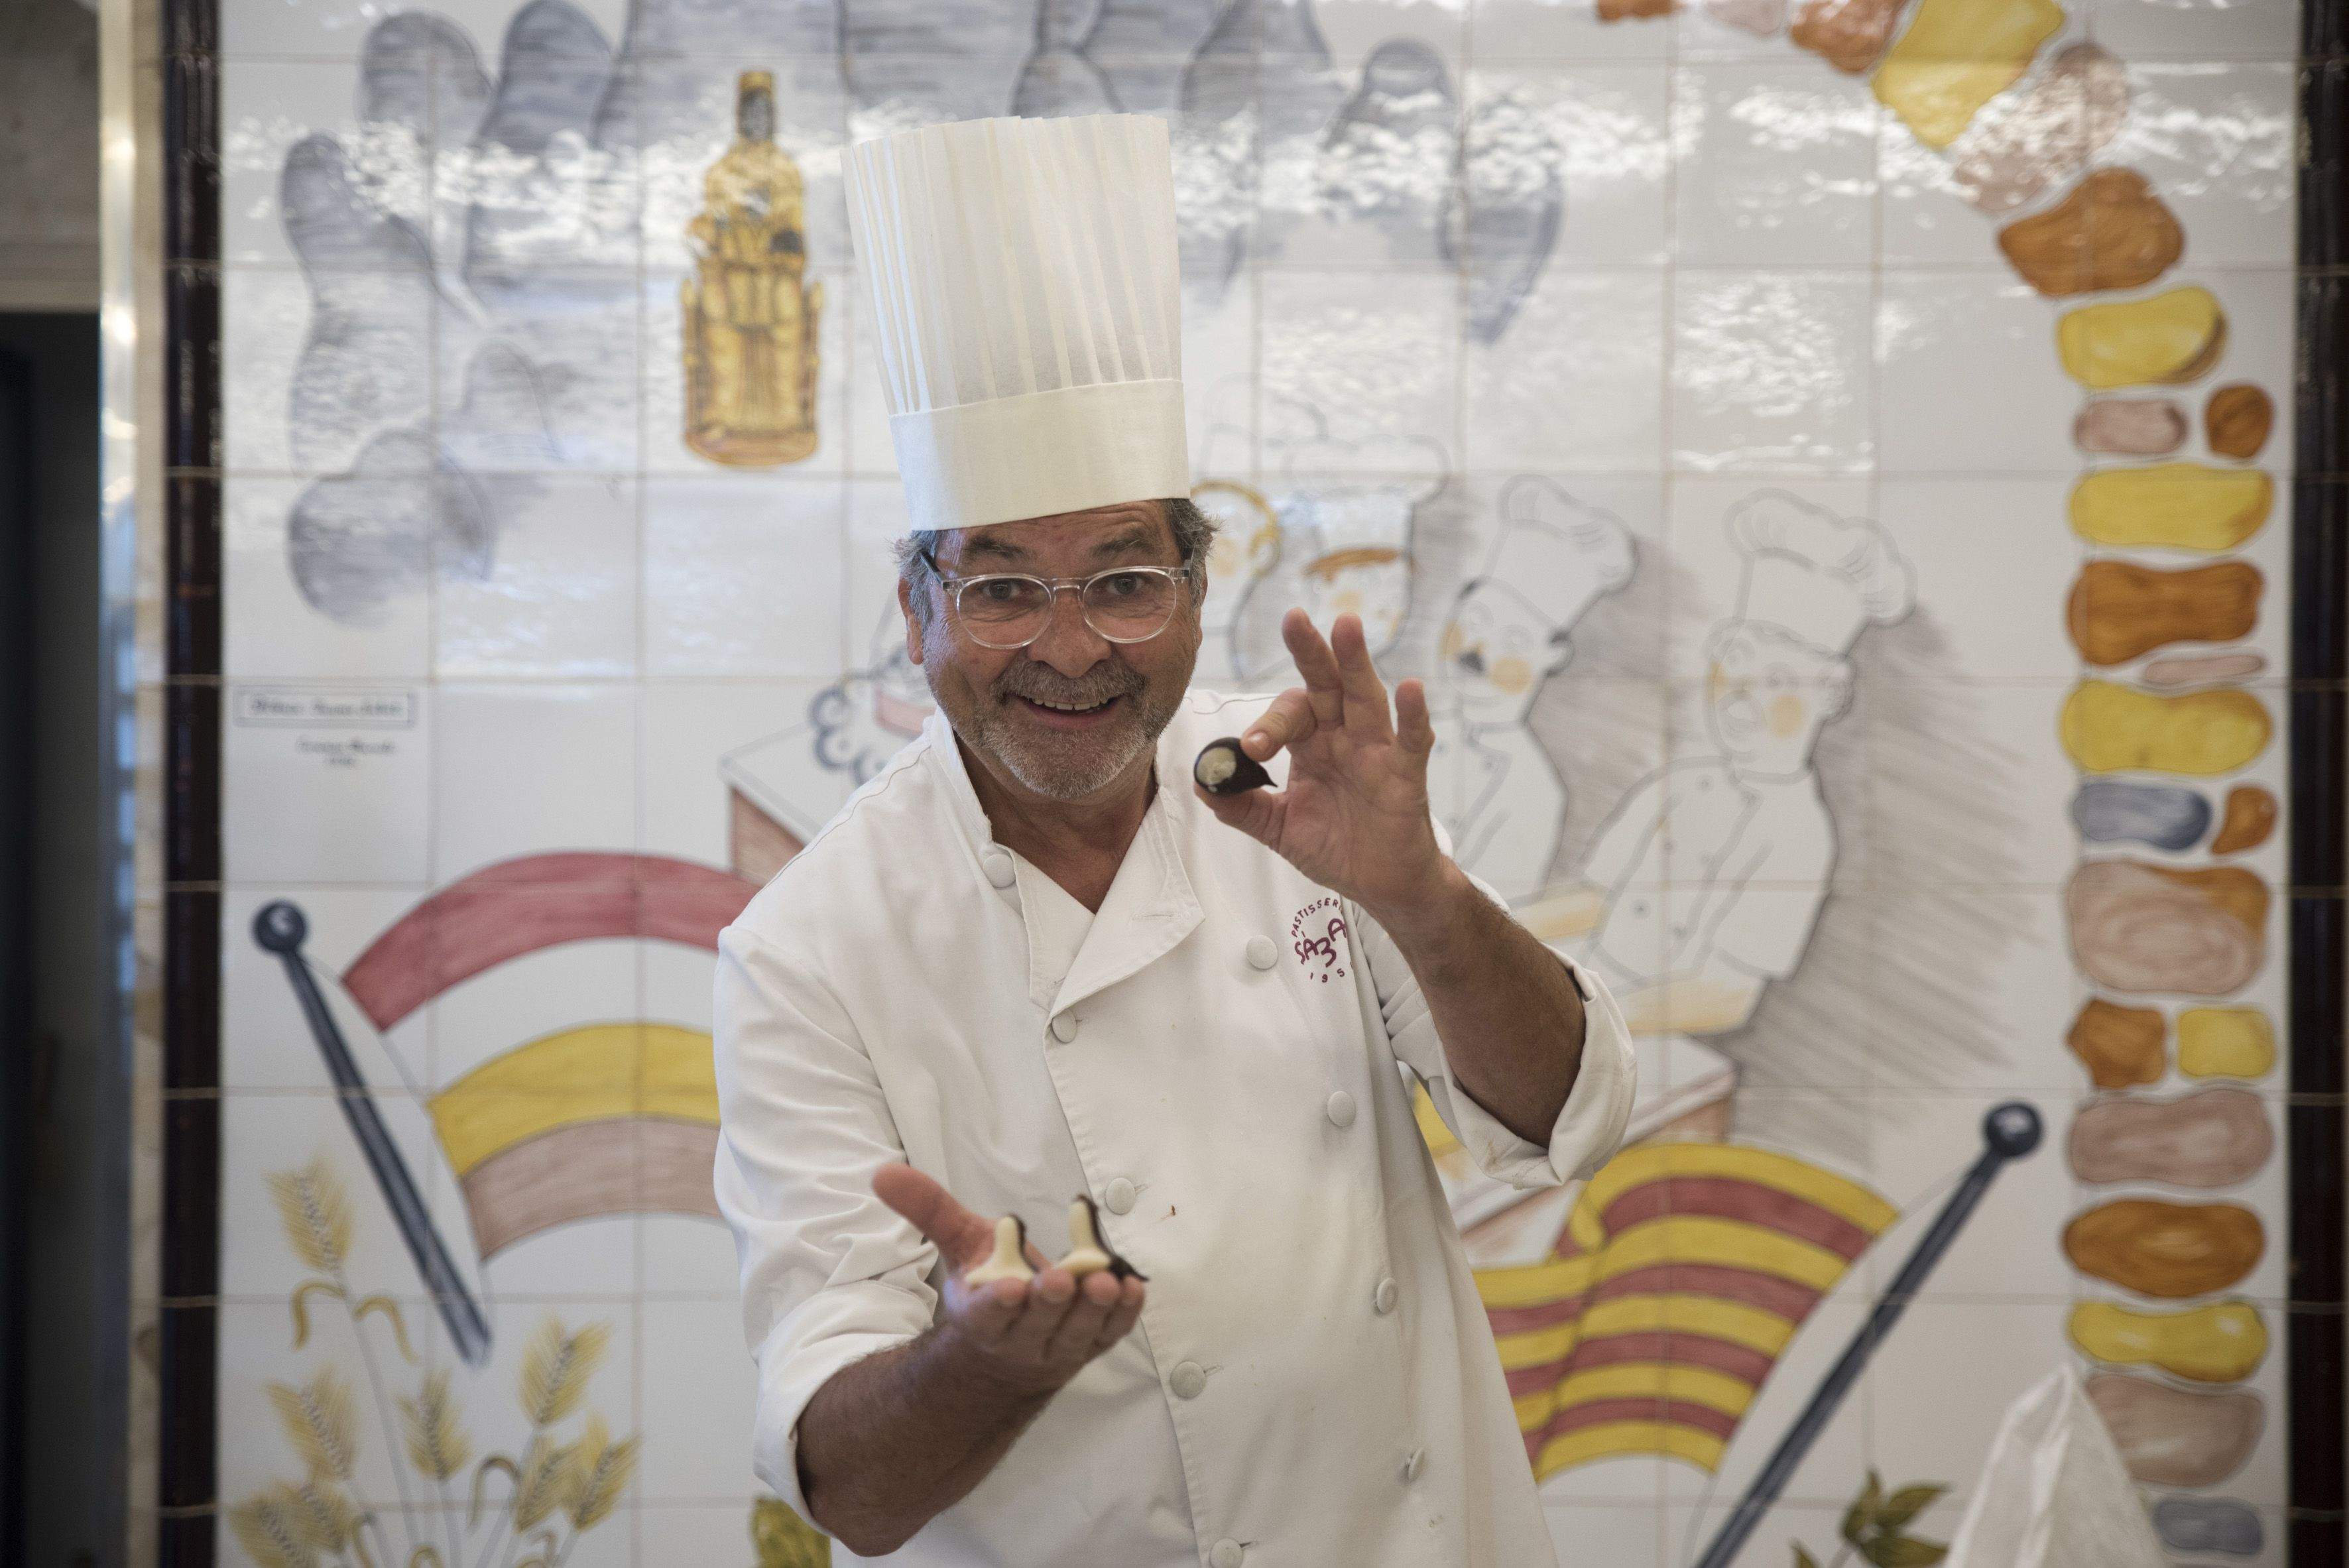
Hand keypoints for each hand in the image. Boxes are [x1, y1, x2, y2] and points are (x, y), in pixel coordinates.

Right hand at [873, 1164, 1145, 1396]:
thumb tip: (884, 1172)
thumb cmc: (985, 1287)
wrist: (1008, 1351)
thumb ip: (929, 1210)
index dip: (999, 1303)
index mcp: (981, 1318)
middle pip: (1037, 1324)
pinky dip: (1124, 1315)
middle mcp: (1020, 1338)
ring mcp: (1059, 1347)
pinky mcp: (1091, 1345)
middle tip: (1063, 1280)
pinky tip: (1133, 1288)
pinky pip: (1110, 1333)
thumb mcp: (957, 1246)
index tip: (1011, 1285)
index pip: (987, 1315)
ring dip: (1094, 1309)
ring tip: (1108, 1282)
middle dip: (1050, 1303)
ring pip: (1077, 1332)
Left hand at [1196, 609, 1449, 919]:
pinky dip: (1414, 715)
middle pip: (1326, 684)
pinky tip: (1411, 688)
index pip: (1288, 715)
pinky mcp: (1406, 775)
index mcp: (1312, 744)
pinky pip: (1413, 741)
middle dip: (1310, 651)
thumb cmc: (1337, 849)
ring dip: (1356, 662)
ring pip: (1366, 698)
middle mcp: (1344, 737)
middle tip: (1294, 618)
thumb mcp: (1278, 829)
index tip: (1252, 749)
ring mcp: (1377, 751)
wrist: (1381, 885)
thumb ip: (1241, 807)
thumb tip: (1202, 784)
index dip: (1269, 726)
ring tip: (1346, 626)